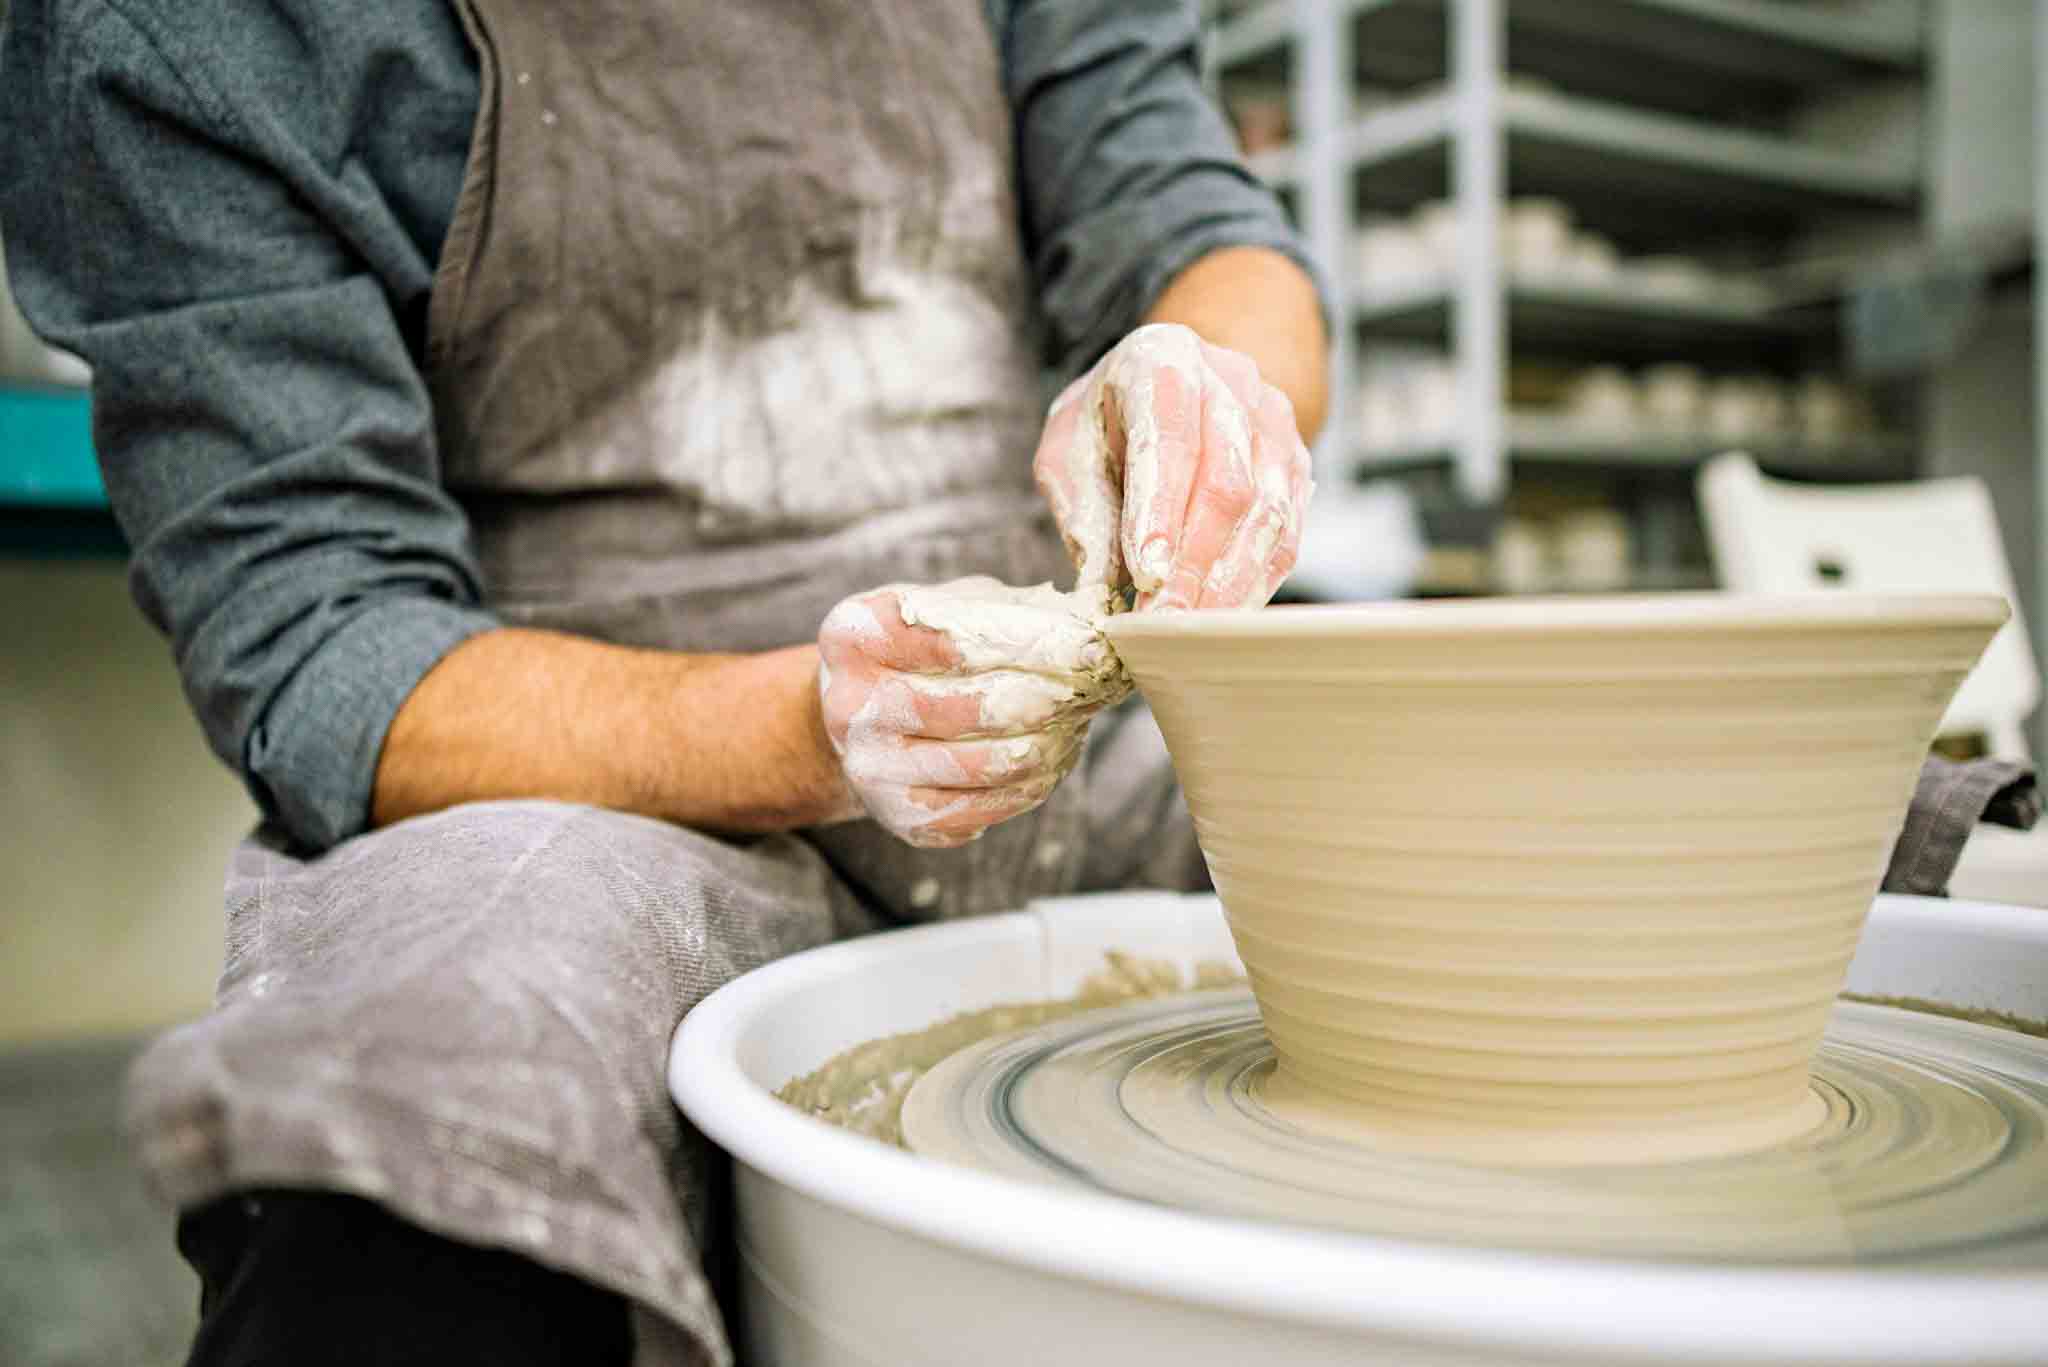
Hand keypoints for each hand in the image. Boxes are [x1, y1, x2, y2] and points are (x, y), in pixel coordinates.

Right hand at [816, 577, 1128, 847]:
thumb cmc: (920, 649)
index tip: (1092, 646)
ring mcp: (873, 768)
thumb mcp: (949, 606)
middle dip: (1055, 695)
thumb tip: (1092, 624)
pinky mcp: (901, 817)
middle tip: (1099, 684)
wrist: (859, 717)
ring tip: (1079, 718)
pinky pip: (990, 807)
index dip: (1035, 644)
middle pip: (979, 706)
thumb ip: (1010, 610)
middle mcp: (852, 705)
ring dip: (1054, 742)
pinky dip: (1036, 782)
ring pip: (991, 763)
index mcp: (857, 635)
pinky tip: (1053, 755)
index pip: (959, 641)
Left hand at [1033, 322, 1313, 611]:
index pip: (1169, 440)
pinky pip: (1289, 531)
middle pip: (1228, 482)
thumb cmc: (1108, 419)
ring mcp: (1274, 421)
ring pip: (1268, 512)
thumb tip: (1104, 588)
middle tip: (1165, 622)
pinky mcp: (1297, 461)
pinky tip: (1226, 615)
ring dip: (1230, 582)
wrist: (1172, 375)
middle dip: (1196, 563)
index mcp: (1161, 361)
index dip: (1160, 512)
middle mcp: (1229, 382)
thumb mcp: (1069, 449)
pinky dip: (1257, 580)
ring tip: (1194, 630)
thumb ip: (1082, 509)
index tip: (1146, 576)